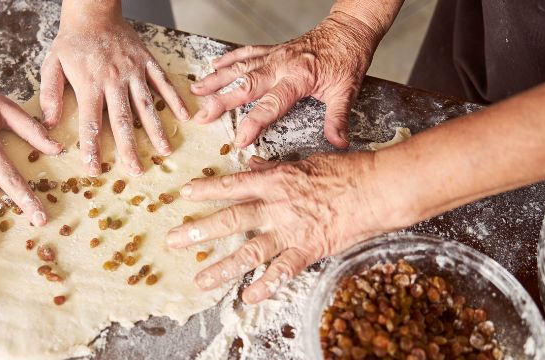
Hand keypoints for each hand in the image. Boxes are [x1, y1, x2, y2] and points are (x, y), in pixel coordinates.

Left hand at [40, 1, 189, 175]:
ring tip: (164, 151)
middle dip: (129, 148)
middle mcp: (114, 80)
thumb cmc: (72, 41)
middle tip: (136, 170)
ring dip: (156, 130)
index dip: (92, 147)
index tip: (95, 168)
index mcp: (89, 84)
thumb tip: (48, 123)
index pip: (91, 122)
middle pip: (123, 120)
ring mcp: (133, 71)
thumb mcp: (52, 64)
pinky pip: (162, 82)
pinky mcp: (146, 61)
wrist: (93, 12)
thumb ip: (50, 94)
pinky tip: (184, 116)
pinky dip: (174, 99)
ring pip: (146, 105)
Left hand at [166, 153, 393, 303]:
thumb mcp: (306, 161)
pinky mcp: (308, 250)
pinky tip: (247, 297)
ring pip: (249, 252)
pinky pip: (281, 272)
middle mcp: (277, 207)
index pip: (233, 185)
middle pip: (230, 220)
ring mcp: (291, 231)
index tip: (183, 195)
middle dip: (198, 231)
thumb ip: (276, 166)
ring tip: (200, 280)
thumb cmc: (347, 171)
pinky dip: (264, 286)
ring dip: (222, 268)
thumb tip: (252, 164)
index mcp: (276, 181)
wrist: (378, 189)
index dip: (206, 190)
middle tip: (173, 241)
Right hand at [191, 12, 380, 148]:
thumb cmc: (347, 60)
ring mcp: (274, 55)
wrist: (348, 31)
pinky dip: (228, 59)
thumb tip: (339, 143)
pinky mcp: (273, 49)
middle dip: (221, 101)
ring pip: (239, 68)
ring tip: (195, 90)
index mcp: (299, 78)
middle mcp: (281, 65)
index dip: (253, 123)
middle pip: (246, 86)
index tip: (239, 140)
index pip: (271, 105)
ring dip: (216, 79)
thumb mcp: (347, 91)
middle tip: (202, 116)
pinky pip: (246, 53)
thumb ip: (338, 118)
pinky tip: (213, 66)